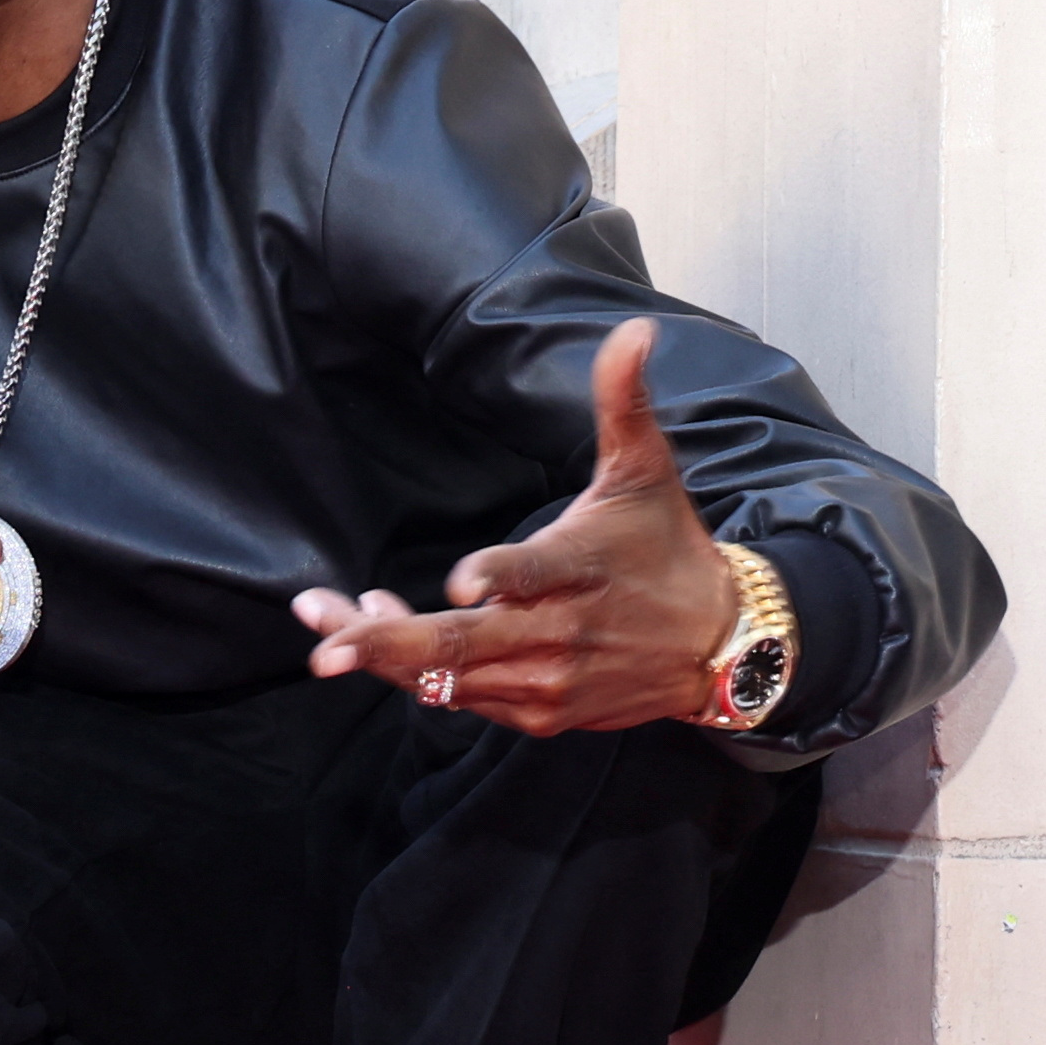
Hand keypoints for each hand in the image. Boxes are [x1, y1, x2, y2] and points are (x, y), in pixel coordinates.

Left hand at [295, 317, 738, 733]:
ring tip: (323, 615)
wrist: (722, 644)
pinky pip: (462, 696)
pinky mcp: (540, 713)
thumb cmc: (668, 548)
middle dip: (389, 643)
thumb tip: (634, 331)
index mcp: (585, 567)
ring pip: (450, 676)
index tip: (460, 584)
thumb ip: (622, 403)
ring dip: (383, 651)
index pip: (537, 574)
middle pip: (467, 645)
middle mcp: (563, 633)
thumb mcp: (646, 472)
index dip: (499, 578)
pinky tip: (378, 628)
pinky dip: (415, 670)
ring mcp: (549, 681)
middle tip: (324, 642)